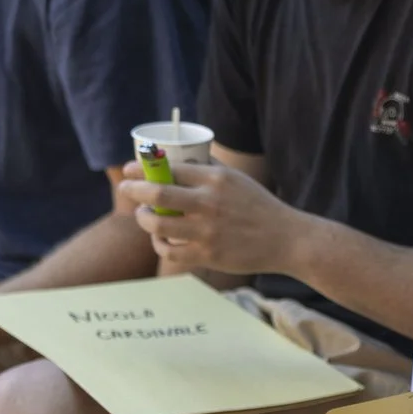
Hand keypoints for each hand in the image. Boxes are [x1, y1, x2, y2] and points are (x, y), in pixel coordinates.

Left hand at [122, 161, 311, 278]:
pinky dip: (159, 245)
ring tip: (143, 214)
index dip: (143, 168)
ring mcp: (207, 231)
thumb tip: (179, 158)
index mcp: (216, 179)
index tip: (130, 169)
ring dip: (144, 218)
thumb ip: (209, 169)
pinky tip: (160, 239)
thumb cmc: (259, 207)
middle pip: (157, 194)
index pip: (170, 169)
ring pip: (158, 225)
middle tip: (126, 188)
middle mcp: (210, 203)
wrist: (286, 239)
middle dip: (133, 189)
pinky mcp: (208, 255)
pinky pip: (170, 251)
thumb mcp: (237, 179)